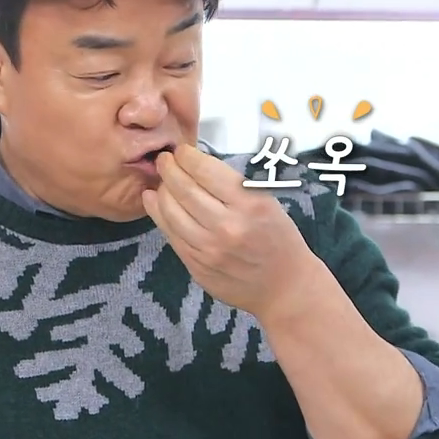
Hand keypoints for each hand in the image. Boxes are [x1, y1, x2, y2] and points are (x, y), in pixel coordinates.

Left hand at [142, 145, 320, 321]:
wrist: (285, 288)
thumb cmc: (279, 240)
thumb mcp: (266, 203)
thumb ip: (233, 185)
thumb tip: (195, 164)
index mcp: (250, 205)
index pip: (206, 171)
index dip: (188, 157)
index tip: (182, 151)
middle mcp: (227, 227)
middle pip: (184, 189)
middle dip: (169, 169)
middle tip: (164, 160)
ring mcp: (209, 250)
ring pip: (171, 212)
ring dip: (161, 191)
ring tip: (161, 180)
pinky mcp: (197, 266)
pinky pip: (171, 235)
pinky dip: (158, 214)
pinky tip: (154, 201)